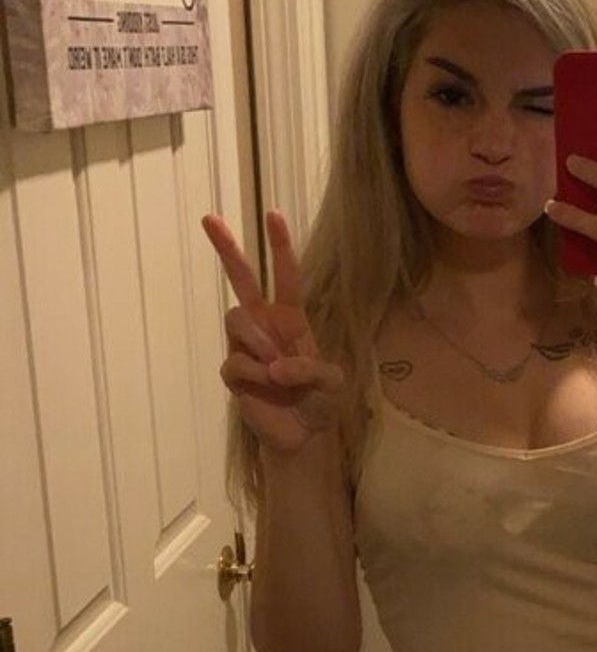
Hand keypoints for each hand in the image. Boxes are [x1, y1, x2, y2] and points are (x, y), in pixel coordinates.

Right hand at [202, 209, 343, 455]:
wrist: (302, 436)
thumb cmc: (319, 401)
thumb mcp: (333, 384)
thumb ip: (312, 370)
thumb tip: (275, 367)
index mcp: (291, 319)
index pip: (284, 276)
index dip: (279, 247)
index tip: (273, 214)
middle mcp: (264, 326)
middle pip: (240, 279)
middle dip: (226, 248)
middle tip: (208, 218)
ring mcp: (245, 347)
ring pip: (236, 318)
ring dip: (258, 341)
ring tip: (275, 369)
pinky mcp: (233, 373)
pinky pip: (234, 361)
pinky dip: (254, 374)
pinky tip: (266, 388)